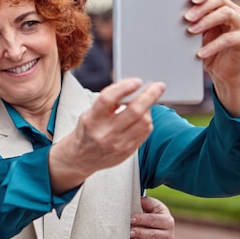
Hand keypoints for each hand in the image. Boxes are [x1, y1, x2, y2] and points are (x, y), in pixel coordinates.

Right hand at [49, 78, 164, 193]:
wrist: (81, 157)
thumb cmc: (87, 130)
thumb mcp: (89, 113)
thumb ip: (108, 102)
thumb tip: (131, 88)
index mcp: (92, 120)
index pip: (108, 99)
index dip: (124, 87)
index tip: (136, 81)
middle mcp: (105, 133)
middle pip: (134, 112)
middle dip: (149, 96)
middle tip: (158, 87)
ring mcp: (118, 144)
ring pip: (144, 122)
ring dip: (149, 109)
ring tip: (146, 102)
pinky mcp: (127, 152)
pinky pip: (145, 133)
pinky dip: (147, 121)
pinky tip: (143, 116)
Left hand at [130, 196, 174, 238]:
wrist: (159, 223)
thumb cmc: (153, 212)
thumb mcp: (152, 205)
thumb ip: (147, 202)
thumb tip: (140, 200)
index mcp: (167, 220)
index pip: (153, 220)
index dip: (142, 219)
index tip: (131, 219)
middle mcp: (169, 234)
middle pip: (154, 235)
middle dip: (141, 233)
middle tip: (130, 232)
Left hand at [185, 0, 239, 115]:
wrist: (222, 71)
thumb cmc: (206, 48)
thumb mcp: (196, 33)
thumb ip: (190, 21)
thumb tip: (167, 14)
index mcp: (221, 6)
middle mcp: (234, 12)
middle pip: (220, 0)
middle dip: (201, 8)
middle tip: (187, 17)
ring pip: (226, 14)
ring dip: (206, 21)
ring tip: (191, 31)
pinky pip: (228, 39)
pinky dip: (212, 45)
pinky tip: (200, 53)